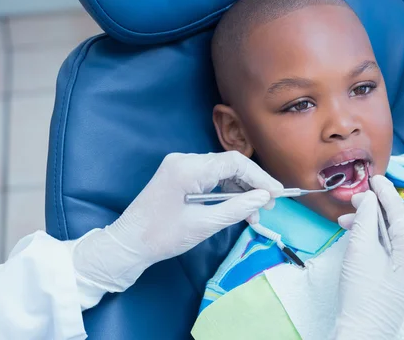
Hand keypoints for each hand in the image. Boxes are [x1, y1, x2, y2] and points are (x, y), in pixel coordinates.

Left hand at [69, 151, 282, 299]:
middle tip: (268, 206)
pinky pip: (210, 177)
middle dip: (252, 184)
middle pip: (229, 164)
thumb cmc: (162, 236)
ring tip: (254, 214)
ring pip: (222, 171)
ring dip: (240, 190)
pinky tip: (237, 208)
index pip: (234, 162)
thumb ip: (236, 208)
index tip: (276, 194)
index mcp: (188, 167)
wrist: (127, 244)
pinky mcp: (179, 175)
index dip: (259, 177)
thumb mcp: (203, 225)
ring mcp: (180, 166)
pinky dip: (226, 192)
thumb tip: (263, 198)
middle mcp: (185, 159)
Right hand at [334, 175, 403, 338]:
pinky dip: (373, 234)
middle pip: (398, 217)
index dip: (384, 191)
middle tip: (354, 198)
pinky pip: (390, 242)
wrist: (364, 329)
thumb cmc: (363, 292)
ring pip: (392, 229)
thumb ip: (365, 217)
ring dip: (370, 220)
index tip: (373, 177)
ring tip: (346, 218)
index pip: (400, 209)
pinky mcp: (403, 269)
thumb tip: (368, 198)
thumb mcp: (361, 248)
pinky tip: (355, 232)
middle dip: (375, 206)